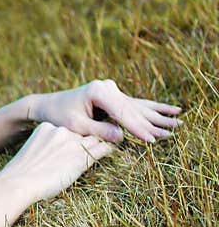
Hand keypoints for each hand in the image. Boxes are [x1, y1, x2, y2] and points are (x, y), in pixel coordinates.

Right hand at [0, 122, 116, 202]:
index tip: (80, 141)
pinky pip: (104, 148)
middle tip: (107, 135)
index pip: (71, 127)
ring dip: (105, 140)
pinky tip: (113, 151)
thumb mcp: (32, 153)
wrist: (17, 183)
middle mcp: (61, 130)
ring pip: (97, 137)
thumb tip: (53, 157)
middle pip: (85, 130)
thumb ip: (45, 148)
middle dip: (93, 134)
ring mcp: (72, 142)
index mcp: (47, 128)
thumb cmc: (20, 176)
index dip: (77, 135)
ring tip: (115, 141)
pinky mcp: (82, 156)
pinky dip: (109, 149)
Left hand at [29, 79, 181, 143]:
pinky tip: (171, 111)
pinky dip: (149, 111)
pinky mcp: (112, 96)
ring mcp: (111, 90)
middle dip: (151, 122)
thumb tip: (121, 137)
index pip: (122, 112)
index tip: (150, 139)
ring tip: (178, 121)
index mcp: (98, 91)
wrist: (49, 105)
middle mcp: (107, 87)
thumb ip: (97, 131)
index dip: (137, 127)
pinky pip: (133, 106)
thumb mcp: (75, 126)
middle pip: (133, 108)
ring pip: (136, 106)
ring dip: (156, 116)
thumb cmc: (58, 116)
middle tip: (171, 134)